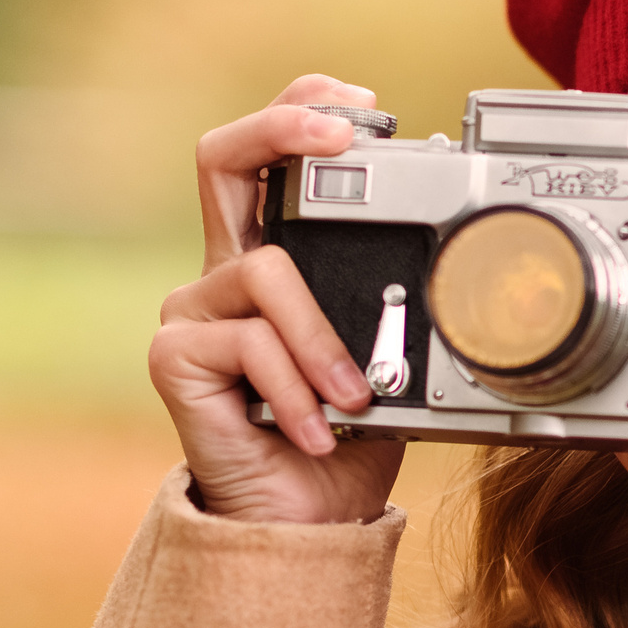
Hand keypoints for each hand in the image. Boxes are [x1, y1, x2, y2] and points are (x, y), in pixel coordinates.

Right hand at [149, 77, 404, 523]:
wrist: (306, 522)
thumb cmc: (346, 441)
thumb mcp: (388, 357)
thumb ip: (394, 304)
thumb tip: (453, 256)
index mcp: (272, 263)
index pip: (265, 159)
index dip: (300, 112)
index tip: (365, 105)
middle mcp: (223, 275)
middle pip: (222, 157)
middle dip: (283, 126)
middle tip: (346, 133)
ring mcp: (193, 313)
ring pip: (267, 271)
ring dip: (323, 338)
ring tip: (352, 397)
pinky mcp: (174, 357)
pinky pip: (249, 342)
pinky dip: (296, 387)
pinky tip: (315, 428)